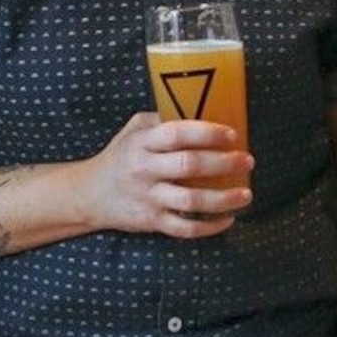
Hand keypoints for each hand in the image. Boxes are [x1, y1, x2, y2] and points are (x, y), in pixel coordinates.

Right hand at [75, 110, 250, 236]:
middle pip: (190, 166)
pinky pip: (185, 228)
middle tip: (247, 161)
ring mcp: (148, 197)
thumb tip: (202, 108)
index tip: (232, 134)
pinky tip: (228, 219)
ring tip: (246, 194)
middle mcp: (144, 169)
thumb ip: (162, 119)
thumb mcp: (133, 130)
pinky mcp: (151, 221)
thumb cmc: (119, 156)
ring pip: (191, 201)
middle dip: (225, 163)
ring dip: (224, 198)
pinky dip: (210, 227)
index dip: (208, 133)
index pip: (178, 133)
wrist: (89, 194)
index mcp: (142, 142)